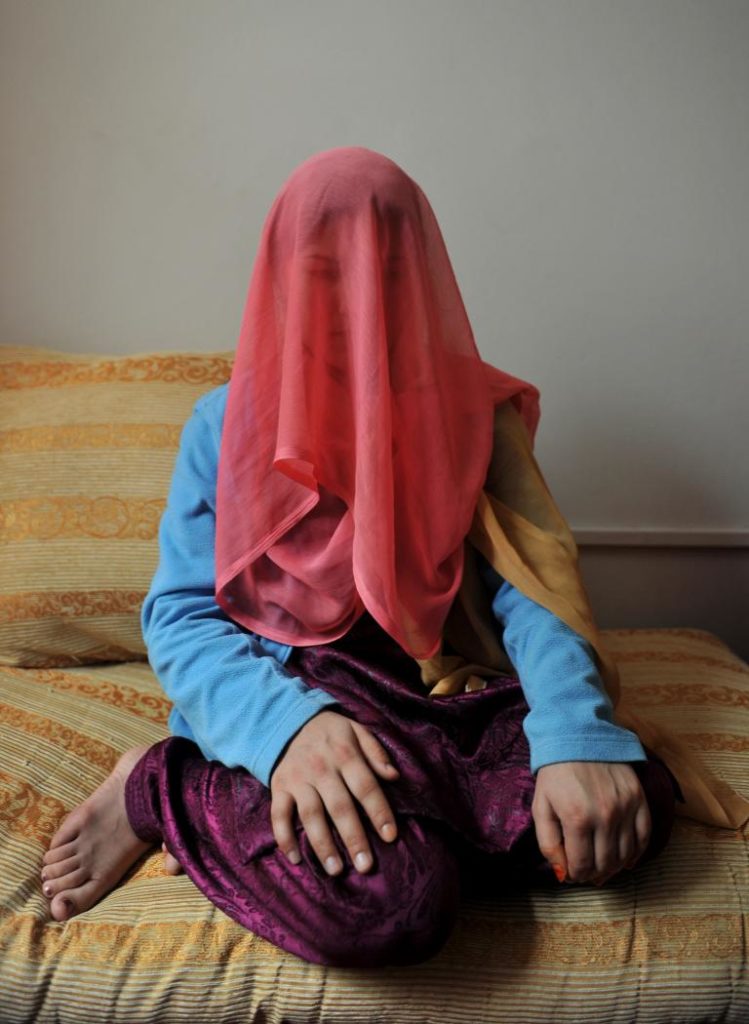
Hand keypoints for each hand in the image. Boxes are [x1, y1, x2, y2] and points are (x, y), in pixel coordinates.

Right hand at [269, 710, 399, 875]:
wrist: (288, 722)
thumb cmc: (331, 733)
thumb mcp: (357, 731)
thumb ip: (376, 752)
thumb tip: (394, 776)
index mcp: (345, 754)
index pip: (366, 786)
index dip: (379, 812)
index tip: (390, 836)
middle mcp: (321, 768)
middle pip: (340, 807)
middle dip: (353, 838)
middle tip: (365, 866)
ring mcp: (298, 779)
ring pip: (311, 815)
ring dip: (322, 844)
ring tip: (335, 870)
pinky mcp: (278, 787)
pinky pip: (279, 815)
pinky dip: (284, 838)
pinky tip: (296, 858)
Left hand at [532, 761, 650, 884]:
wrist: (578, 737)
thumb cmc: (555, 774)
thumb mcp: (541, 807)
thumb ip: (548, 843)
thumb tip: (562, 873)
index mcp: (577, 819)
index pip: (582, 866)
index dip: (576, 876)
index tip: (572, 874)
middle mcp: (605, 816)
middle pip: (606, 864)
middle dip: (594, 875)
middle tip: (587, 873)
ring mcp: (626, 807)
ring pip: (626, 854)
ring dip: (614, 867)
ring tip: (604, 868)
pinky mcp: (639, 798)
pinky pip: (644, 837)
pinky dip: (637, 853)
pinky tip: (627, 860)